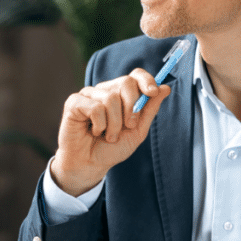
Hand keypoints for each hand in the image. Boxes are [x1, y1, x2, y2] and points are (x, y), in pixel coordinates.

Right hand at [51, 68, 171, 195]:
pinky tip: (94, 131)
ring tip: (109, 135)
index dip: (146, 80)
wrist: (91, 164)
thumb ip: (150, 110)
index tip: (153, 92)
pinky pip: (95, 107)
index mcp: (121, 94)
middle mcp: (105, 90)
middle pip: (126, 82)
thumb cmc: (112, 148)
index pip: (135, 75)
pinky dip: (100, 125)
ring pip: (111, 98)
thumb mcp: (137, 131)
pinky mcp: (74, 102)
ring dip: (114, 124)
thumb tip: (166, 87)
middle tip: (128, 126)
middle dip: (132, 107)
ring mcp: (89, 94)